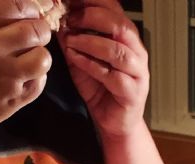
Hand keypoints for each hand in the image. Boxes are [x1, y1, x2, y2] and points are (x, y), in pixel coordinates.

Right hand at [0, 0, 53, 142]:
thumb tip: (15, 16)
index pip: (17, 5)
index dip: (32, 8)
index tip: (34, 12)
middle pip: (35, 30)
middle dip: (40, 29)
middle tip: (38, 32)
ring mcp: (5, 76)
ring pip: (42, 58)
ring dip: (40, 54)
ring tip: (32, 56)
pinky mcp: (12, 100)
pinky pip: (39, 84)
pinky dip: (37, 77)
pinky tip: (27, 75)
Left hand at [60, 0, 148, 137]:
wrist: (113, 121)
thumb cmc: (100, 87)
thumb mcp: (80, 57)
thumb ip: (72, 37)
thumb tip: (57, 18)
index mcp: (126, 36)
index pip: (114, 8)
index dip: (92, 1)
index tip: (69, 0)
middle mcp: (136, 51)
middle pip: (120, 25)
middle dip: (92, 18)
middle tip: (70, 19)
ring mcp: (137, 72)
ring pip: (117, 51)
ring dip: (90, 42)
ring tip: (70, 41)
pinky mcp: (132, 93)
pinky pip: (112, 76)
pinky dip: (91, 65)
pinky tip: (76, 59)